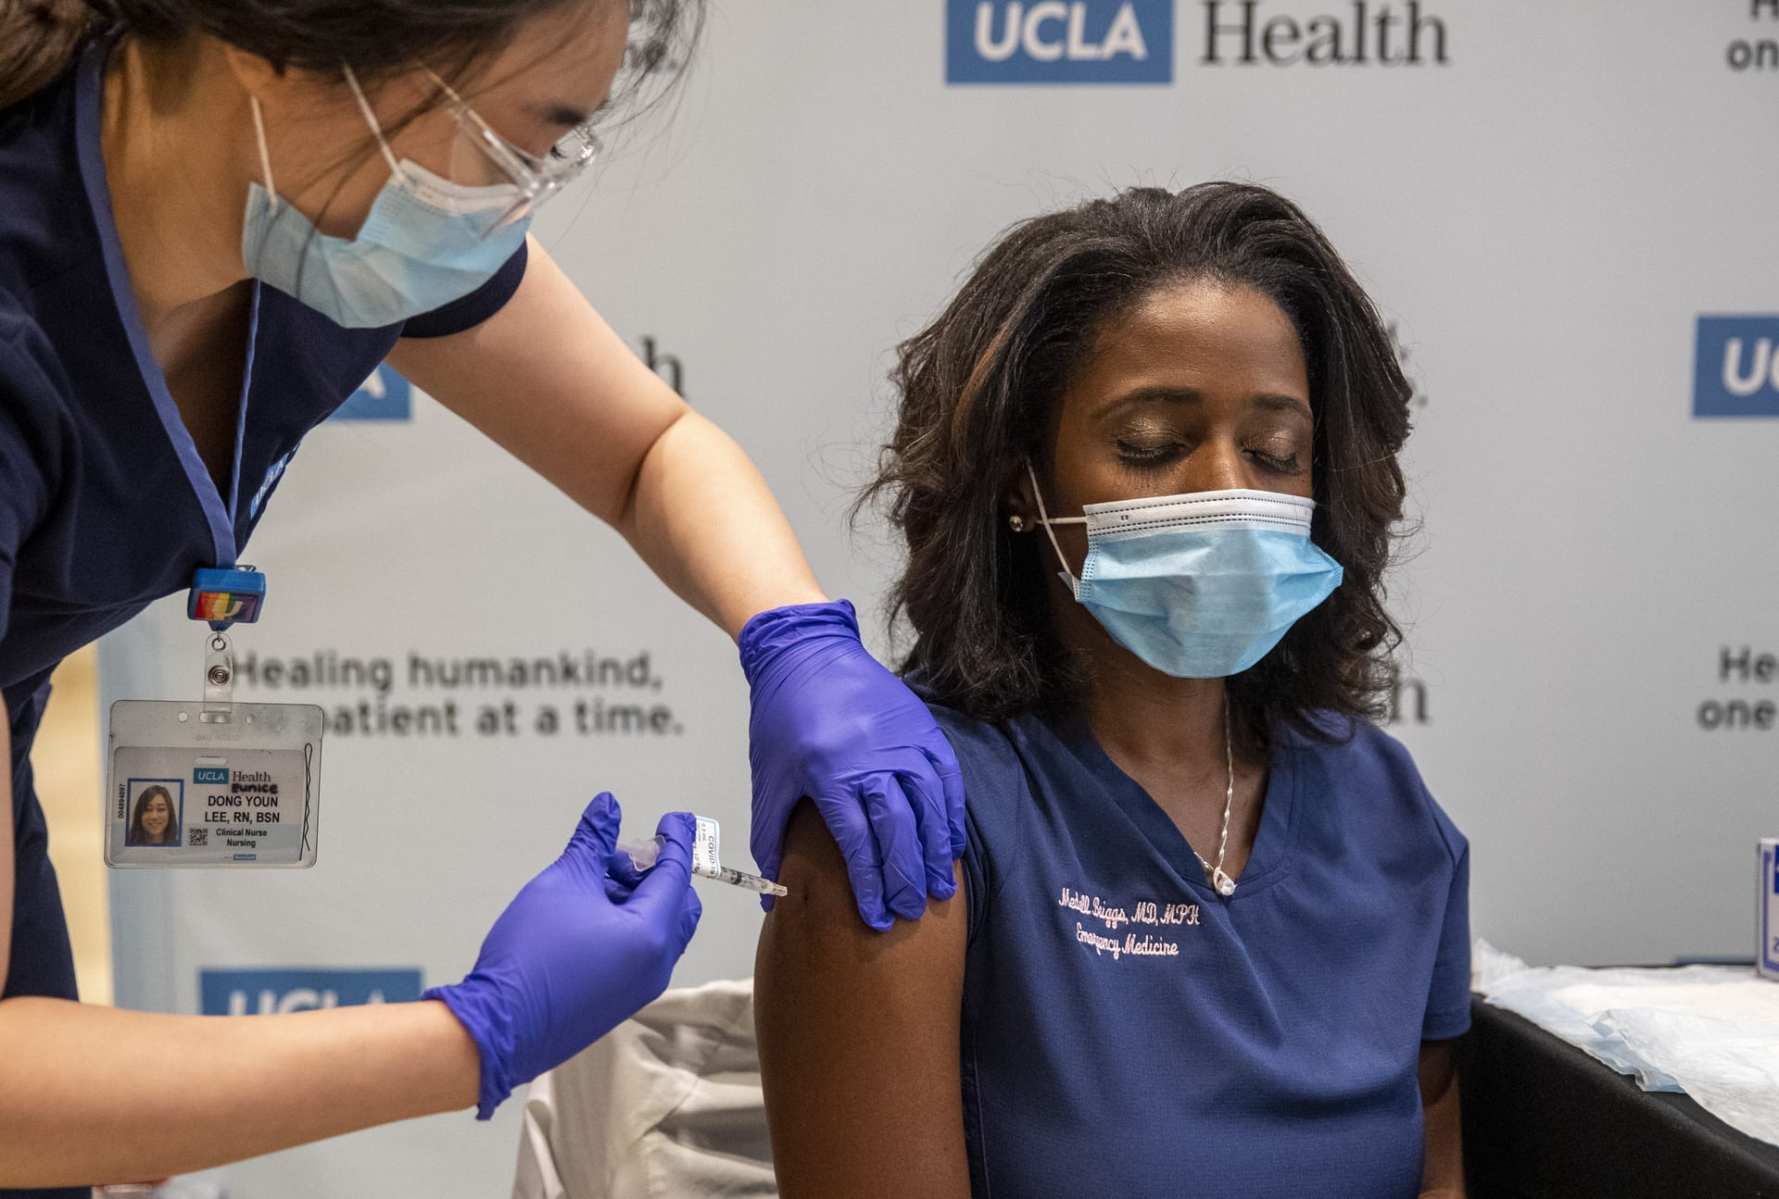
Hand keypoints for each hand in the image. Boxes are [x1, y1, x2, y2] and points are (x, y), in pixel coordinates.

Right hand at [425, 794, 701, 1118]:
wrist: (498, 1026)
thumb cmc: (532, 951)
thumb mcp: (563, 882)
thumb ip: (592, 841)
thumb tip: (608, 804)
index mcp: (652, 934)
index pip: (676, 875)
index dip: (675, 840)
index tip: (672, 818)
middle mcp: (657, 964)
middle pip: (677, 904)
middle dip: (654, 874)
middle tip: (615, 860)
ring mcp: (640, 987)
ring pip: (658, 929)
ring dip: (637, 899)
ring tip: (591, 884)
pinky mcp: (619, 1001)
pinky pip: (641, 952)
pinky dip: (628, 925)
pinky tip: (587, 913)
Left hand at [740, 600, 965, 929]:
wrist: (807, 653)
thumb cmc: (782, 720)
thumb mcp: (769, 779)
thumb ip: (771, 837)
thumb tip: (770, 895)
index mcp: (831, 774)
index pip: (858, 843)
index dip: (869, 884)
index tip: (875, 918)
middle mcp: (874, 759)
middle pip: (899, 831)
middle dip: (906, 878)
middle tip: (910, 912)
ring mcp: (904, 742)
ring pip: (930, 808)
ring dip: (935, 853)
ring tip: (938, 889)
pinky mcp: (923, 728)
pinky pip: (946, 779)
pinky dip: (951, 814)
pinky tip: (952, 844)